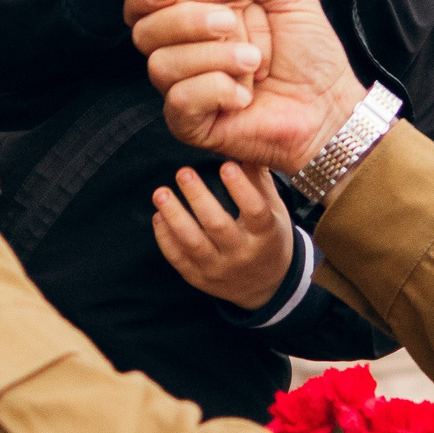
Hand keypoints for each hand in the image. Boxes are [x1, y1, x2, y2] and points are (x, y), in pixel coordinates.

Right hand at [130, 0, 365, 174]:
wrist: (329, 104)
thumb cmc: (309, 53)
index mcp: (196, 19)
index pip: (142, 5)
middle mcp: (183, 53)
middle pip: (145, 32)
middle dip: (187, 20)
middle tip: (232, 22)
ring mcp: (184, 89)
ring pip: (161, 66)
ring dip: (212, 57)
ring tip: (254, 62)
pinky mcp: (192, 124)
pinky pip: (179, 101)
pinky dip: (215, 90)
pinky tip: (244, 94)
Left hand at [153, 162, 293, 307]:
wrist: (266, 286)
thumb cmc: (270, 238)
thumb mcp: (275, 211)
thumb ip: (259, 180)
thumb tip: (246, 146)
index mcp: (266, 235)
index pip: (255, 211)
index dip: (241, 189)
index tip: (226, 165)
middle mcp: (242, 254)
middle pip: (218, 226)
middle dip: (198, 197)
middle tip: (183, 172)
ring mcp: (219, 268)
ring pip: (193, 243)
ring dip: (174, 216)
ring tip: (160, 193)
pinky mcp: (199, 278)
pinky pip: (177, 258)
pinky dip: (165, 237)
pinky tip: (158, 215)